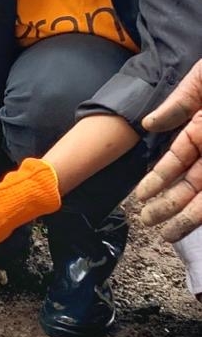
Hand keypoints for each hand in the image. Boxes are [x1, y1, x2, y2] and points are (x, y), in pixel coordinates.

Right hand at [136, 61, 201, 240]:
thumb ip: (178, 103)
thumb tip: (149, 125)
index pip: (175, 161)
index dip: (157, 180)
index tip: (141, 196)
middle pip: (189, 185)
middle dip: (168, 204)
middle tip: (147, 222)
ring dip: (186, 215)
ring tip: (167, 233)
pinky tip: (195, 223)